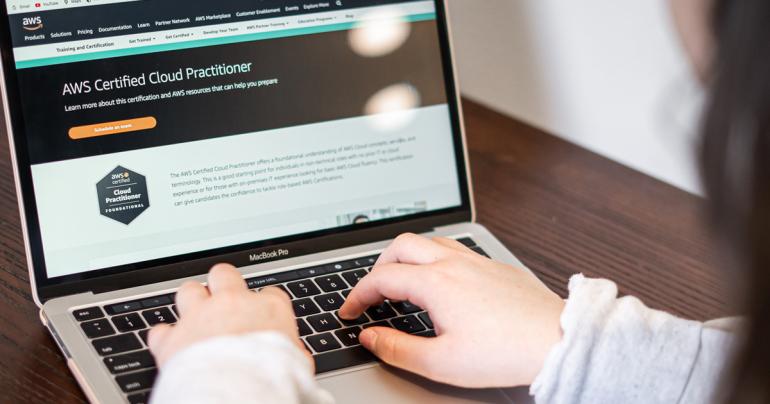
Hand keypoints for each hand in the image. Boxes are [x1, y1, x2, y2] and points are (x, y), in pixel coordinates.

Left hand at [148, 264, 309, 367]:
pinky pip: (162, 330)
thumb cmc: (270, 377)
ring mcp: (199, 317)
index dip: (265, 304)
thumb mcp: (297, 363)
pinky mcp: (173, 339)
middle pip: (224, 274)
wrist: (237, 392)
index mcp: (268, 308)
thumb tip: (295, 356)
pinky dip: (165, 337)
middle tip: (223, 299)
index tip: (264, 318)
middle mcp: (232, 304)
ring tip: (195, 316)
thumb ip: (292, 350)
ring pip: (188, 290)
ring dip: (191, 302)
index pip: (270, 293)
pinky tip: (171, 345)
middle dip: (222, 284)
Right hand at [339, 233, 564, 387]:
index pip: (381, 278)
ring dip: (407, 257)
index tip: (350, 311)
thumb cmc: (505, 353)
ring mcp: (477, 261)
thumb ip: (397, 348)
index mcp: (435, 283)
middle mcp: (454, 263)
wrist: (557, 341)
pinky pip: (456, 249)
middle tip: (372, 291)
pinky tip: (443, 282)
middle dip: (378, 266)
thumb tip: (370, 337)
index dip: (358, 294)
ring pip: (430, 241)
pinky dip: (435, 259)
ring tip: (403, 282)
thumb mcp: (440, 363)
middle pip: (401, 245)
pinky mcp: (496, 266)